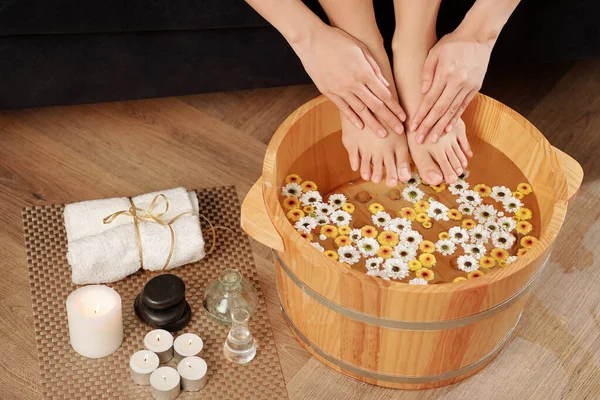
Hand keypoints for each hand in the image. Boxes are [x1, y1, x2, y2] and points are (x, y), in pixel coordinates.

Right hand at [293, 25, 406, 137]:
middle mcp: (354, 83)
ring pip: (360, 110)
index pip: (384, 94)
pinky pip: (343, 108)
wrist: (311, 41)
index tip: (403, 116)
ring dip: (373, 124)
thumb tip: (386, 86)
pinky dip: (353, 118)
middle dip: (389, 119)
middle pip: (376, 105)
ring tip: (382, 134)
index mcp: (364, 72)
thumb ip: (374, 68)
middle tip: (399, 131)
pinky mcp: (328, 92)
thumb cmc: (338, 40)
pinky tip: (361, 126)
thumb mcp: (361, 48)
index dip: (395, 107)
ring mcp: (340, 89)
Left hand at [410, 29, 492, 143]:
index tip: (413, 127)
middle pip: (440, 110)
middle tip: (420, 140)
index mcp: (446, 74)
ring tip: (433, 139)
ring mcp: (468, 86)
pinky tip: (448, 129)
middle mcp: (458, 82)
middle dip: (429, 126)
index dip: (421, 115)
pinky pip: (463, 107)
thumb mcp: (435, 53)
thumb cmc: (453, 43)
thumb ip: (427, 73)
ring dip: (442, 127)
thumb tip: (422, 93)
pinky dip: (455, 119)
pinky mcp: (475, 88)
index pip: (430, 100)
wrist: (478, 36)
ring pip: (452, 111)